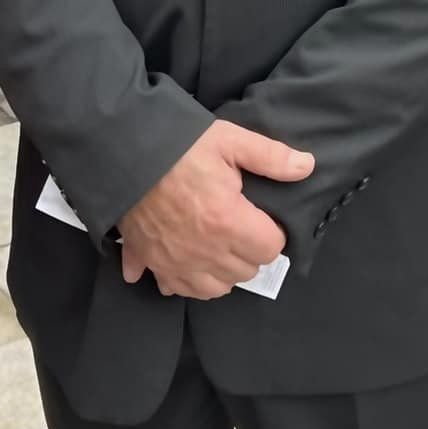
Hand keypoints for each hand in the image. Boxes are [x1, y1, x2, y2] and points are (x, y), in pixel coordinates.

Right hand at [117, 121, 312, 298]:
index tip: (261, 215)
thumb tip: (307, 166)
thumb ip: (270, 156)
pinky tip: (185, 258)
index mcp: (227, 221)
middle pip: (246, 271)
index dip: (272, 231)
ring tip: (218, 243)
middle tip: (241, 224)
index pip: (270, 248)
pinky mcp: (150, 262)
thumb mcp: (229, 140)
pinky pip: (176, 288)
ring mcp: (175, 261)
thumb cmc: (177, 145)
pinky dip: (184, 280)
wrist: (121, 152)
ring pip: (215, 288)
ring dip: (222, 270)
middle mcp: (204, 250)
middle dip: (250, 250)